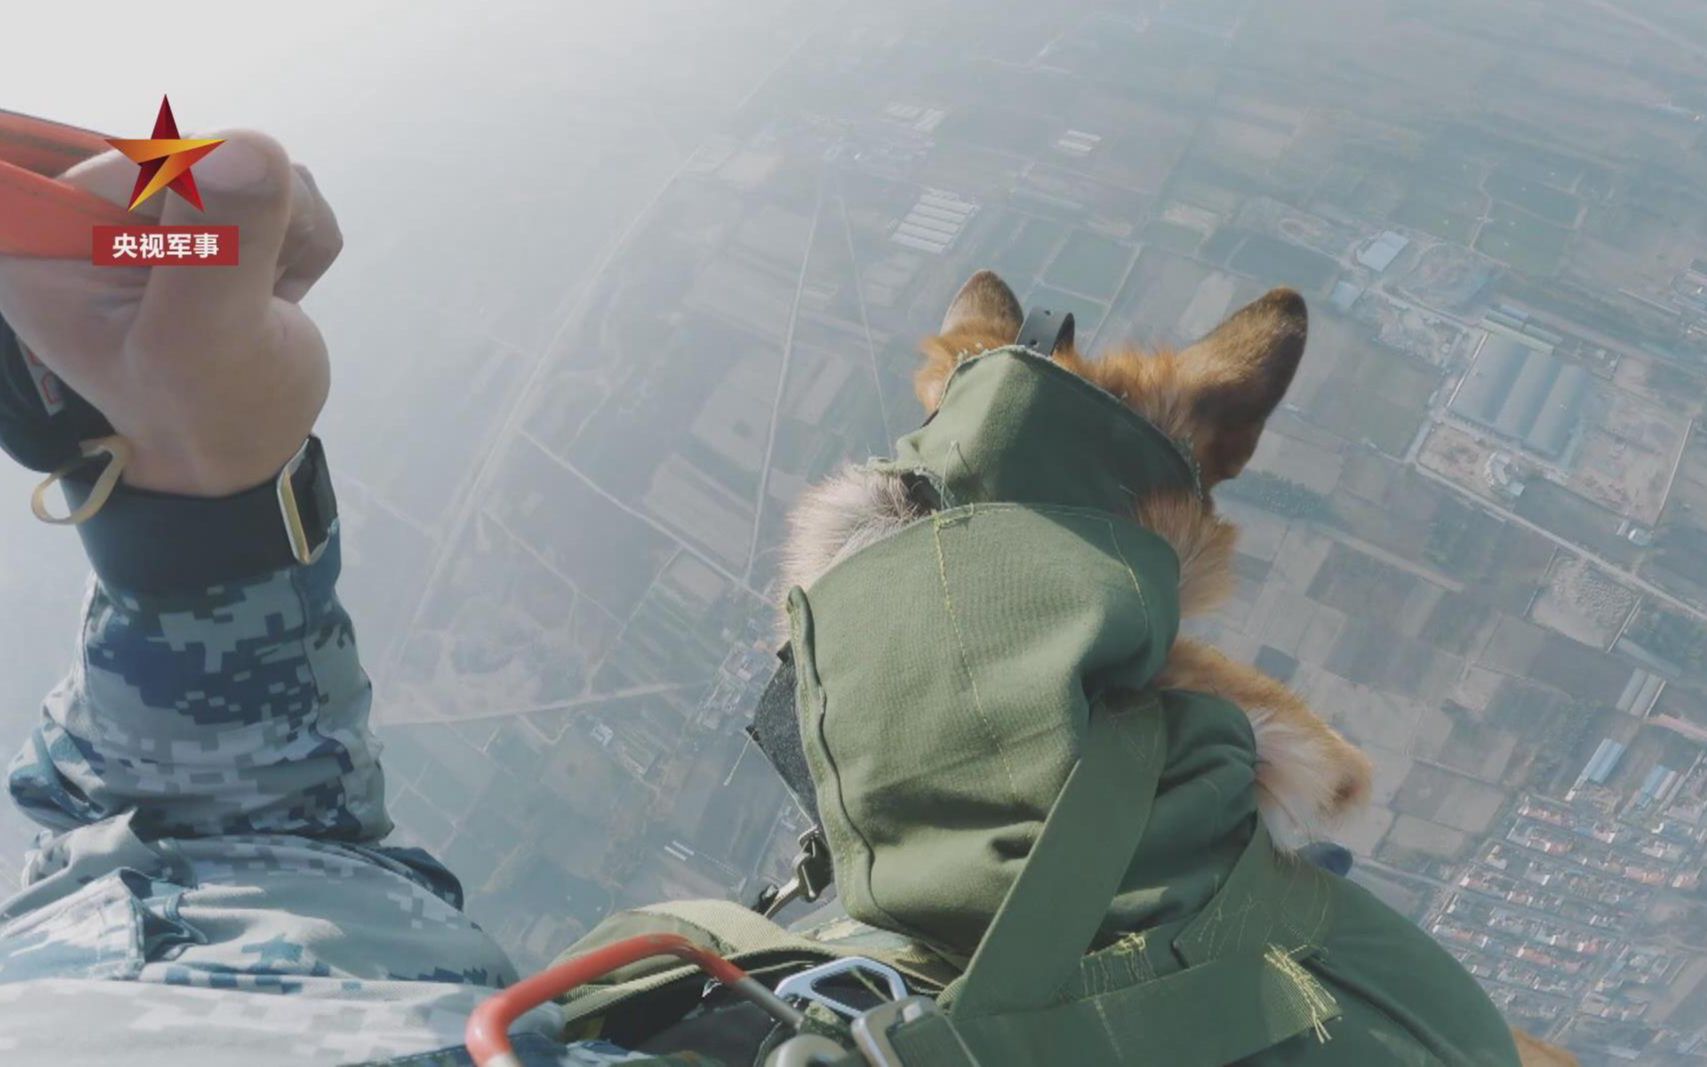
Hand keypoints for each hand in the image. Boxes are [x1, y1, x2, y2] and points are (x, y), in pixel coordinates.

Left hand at [0, 130, 342, 494]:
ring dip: (288, 226)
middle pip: (195, 153)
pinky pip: (275, 182)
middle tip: (257, 292)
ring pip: (246, 162)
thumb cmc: (211, 416)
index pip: (132, 161)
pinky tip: (280, 289)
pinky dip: (303, 236)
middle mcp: (86, 217)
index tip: (222, 266)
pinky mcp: (208, 221)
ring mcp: (153, 216)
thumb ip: (220, 247)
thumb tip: (252, 146)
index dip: (200, 202)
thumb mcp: (204, 342)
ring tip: (269, 298)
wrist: (248, 452)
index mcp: (43, 244)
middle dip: (255, 215)